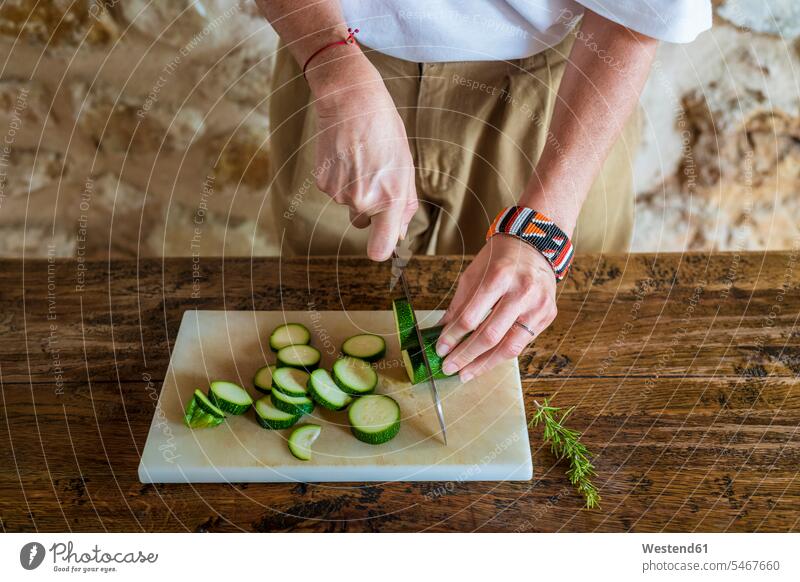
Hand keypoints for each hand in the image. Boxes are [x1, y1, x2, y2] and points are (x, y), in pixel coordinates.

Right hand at [311, 59, 417, 261]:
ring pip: (349, 206)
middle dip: (369, 208)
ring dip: (355, 188)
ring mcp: (340, 194)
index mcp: (390, 199)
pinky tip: (346, 156)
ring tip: (361, 158)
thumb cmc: (385, 132)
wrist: (351, 101)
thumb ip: (405, 205)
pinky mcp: (323, 184)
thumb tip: (399, 235)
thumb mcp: (406, 167)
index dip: (381, 250)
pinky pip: (335, 192)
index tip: (382, 244)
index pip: (380, 249)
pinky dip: (340, 178)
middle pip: (363, 224)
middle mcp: (363, 201)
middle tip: (374, 174)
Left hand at [436, 235, 557, 381]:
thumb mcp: (474, 273)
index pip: (471, 317)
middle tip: (449, 367)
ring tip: (465, 374)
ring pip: (508, 346)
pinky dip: (500, 356)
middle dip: (466, 355)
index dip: (453, 337)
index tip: (440, 349)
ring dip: (484, 364)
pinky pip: (521, 344)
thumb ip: (460, 304)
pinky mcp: (548, 316)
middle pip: (490, 335)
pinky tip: (485, 362)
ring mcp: (538, 306)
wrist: (535, 244)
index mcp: (499, 277)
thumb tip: (443, 331)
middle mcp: (521, 292)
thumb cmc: (500, 258)